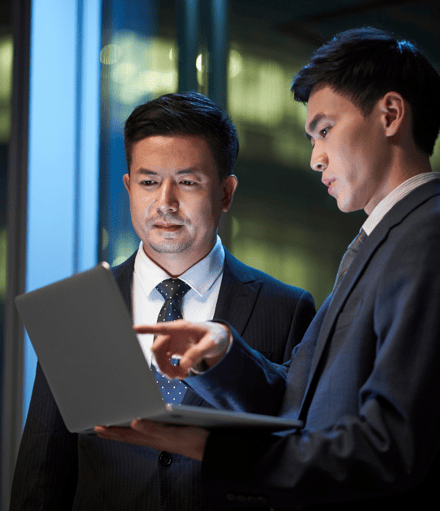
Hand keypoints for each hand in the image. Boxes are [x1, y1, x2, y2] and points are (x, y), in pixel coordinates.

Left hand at [94, 419, 208, 460]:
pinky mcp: (168, 432)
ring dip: (124, 430)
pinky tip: (140, 424)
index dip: (110, 432)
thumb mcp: (170, 433)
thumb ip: (152, 429)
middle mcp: (153, 437)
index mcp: (150, 438)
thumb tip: (133, 422)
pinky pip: (147, 430)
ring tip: (113, 427)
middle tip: (98, 428)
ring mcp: (160, 436)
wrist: (208, 446)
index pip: (125, 435)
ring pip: (137, 434)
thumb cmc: (191, 440)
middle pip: (128, 435)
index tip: (96, 428)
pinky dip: (139, 426)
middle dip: (113, 432)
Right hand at [135, 320, 230, 379]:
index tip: (134, 328)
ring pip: (159, 357)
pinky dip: (170, 369)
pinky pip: (164, 361)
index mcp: (182, 328)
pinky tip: (181, 373)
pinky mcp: (172, 349)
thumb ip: (197, 353)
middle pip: (157, 348)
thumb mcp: (211, 344)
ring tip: (182, 375)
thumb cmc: (214, 336)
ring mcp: (171, 341)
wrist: (216, 338)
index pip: (162, 328)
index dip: (148, 329)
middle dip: (163, 364)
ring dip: (167, 369)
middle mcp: (173, 333)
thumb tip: (184, 366)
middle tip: (176, 376)